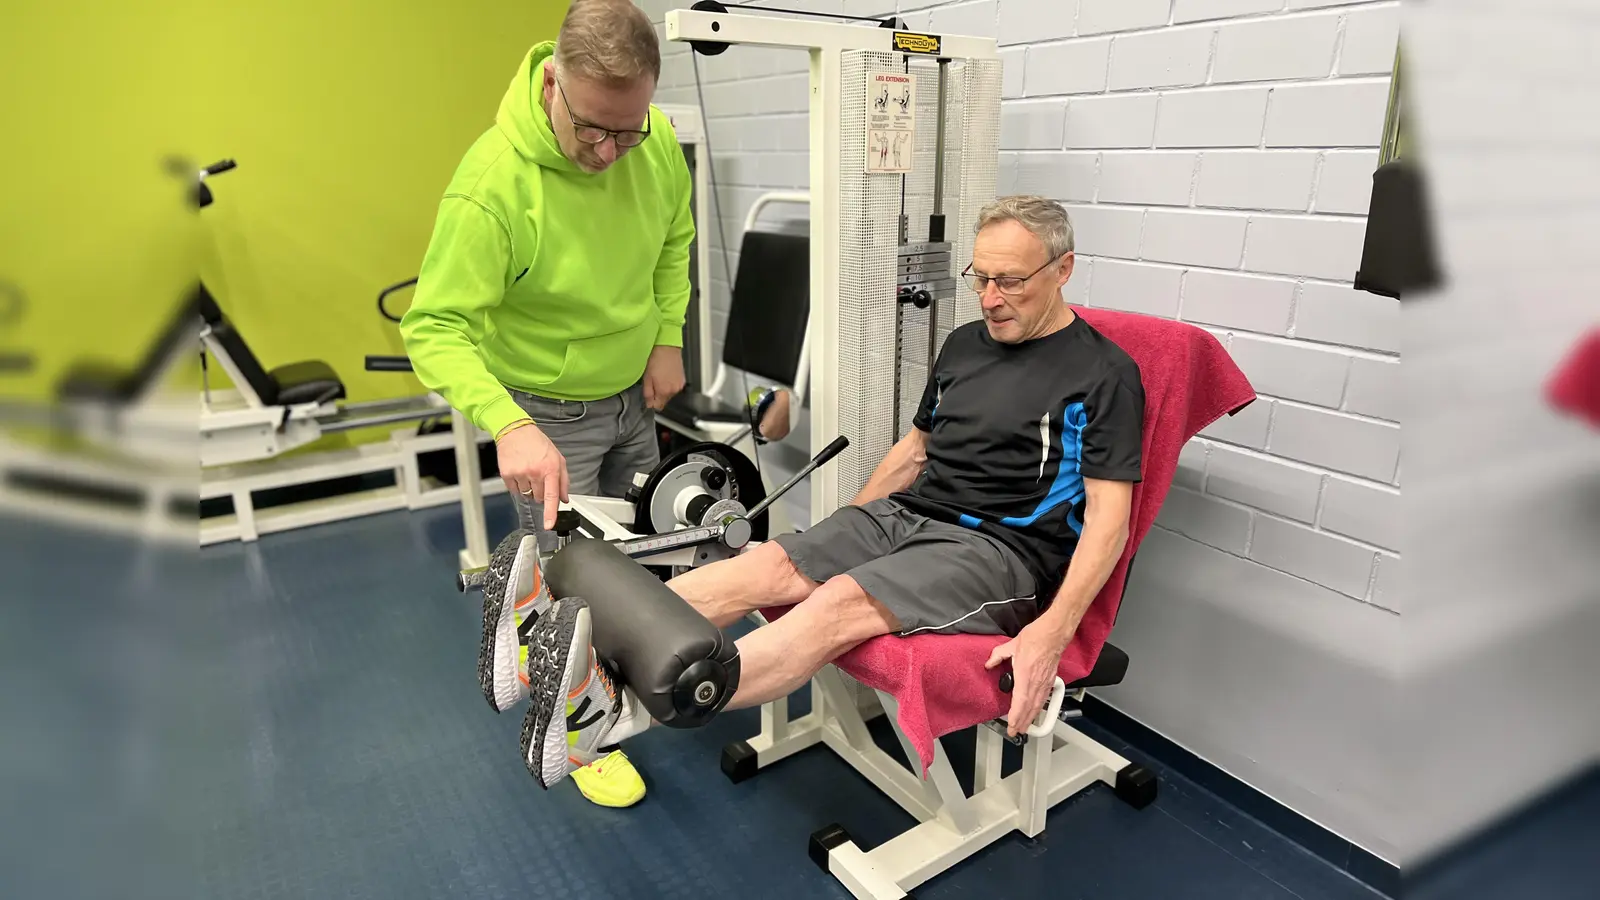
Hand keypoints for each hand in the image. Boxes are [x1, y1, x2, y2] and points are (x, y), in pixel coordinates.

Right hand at [496, 423, 569, 529]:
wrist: (515, 431)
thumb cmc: (537, 443)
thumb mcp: (557, 458)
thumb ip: (563, 480)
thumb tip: (564, 499)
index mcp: (550, 468)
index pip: (551, 496)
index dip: (550, 513)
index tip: (549, 524)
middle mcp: (535, 472)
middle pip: (539, 498)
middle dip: (540, 491)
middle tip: (538, 476)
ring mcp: (520, 474)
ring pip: (527, 495)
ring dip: (528, 488)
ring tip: (528, 471)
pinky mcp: (507, 474)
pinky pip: (514, 490)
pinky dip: (517, 485)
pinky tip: (519, 471)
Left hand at [642, 345, 684, 410]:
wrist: (667, 348)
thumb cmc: (656, 359)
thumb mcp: (647, 378)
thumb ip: (648, 393)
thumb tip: (649, 404)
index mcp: (664, 391)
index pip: (657, 407)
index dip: (651, 403)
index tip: (648, 396)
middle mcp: (674, 390)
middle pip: (664, 401)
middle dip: (657, 396)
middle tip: (653, 384)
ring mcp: (679, 385)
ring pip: (669, 395)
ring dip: (664, 390)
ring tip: (660, 378)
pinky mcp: (682, 380)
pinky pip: (674, 388)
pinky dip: (670, 385)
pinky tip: (666, 376)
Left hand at [985, 620, 1069, 736]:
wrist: (1052, 634)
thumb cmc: (1035, 638)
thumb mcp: (1010, 646)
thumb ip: (997, 656)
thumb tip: (989, 663)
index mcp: (1025, 674)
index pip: (1020, 701)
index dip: (1016, 715)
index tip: (1012, 725)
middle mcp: (1036, 682)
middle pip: (1030, 708)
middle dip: (1022, 722)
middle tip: (1016, 732)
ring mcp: (1045, 682)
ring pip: (1038, 705)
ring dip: (1031, 718)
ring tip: (1025, 727)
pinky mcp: (1050, 680)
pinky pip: (1044, 699)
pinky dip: (1038, 709)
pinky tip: (1035, 712)